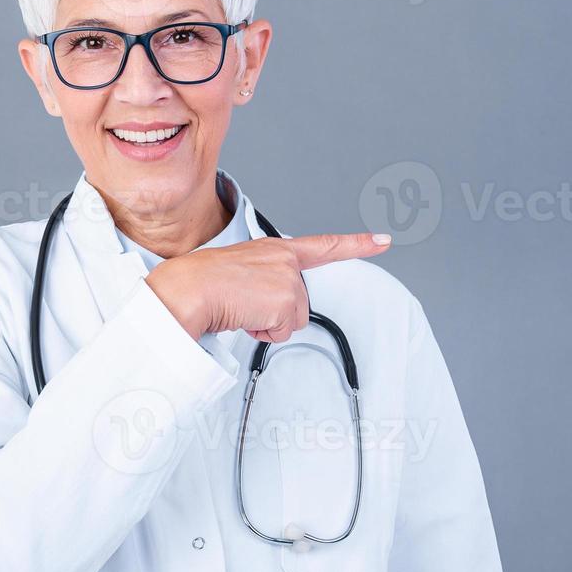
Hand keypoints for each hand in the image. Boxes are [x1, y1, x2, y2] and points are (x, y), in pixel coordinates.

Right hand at [145, 233, 390, 342]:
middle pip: (297, 302)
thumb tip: (263, 309)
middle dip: (273, 311)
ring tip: (241, 306)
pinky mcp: (286, 300)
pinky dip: (262, 330)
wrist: (189, 288)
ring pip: (291, 319)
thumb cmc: (201, 282)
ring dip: (265, 322)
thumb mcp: (238, 272)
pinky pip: (281, 331)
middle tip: (243, 302)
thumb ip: (261, 282)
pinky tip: (244, 314)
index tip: (383, 240)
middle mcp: (285, 259)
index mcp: (274, 249)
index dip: (356, 244)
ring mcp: (288, 279)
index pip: (323, 245)